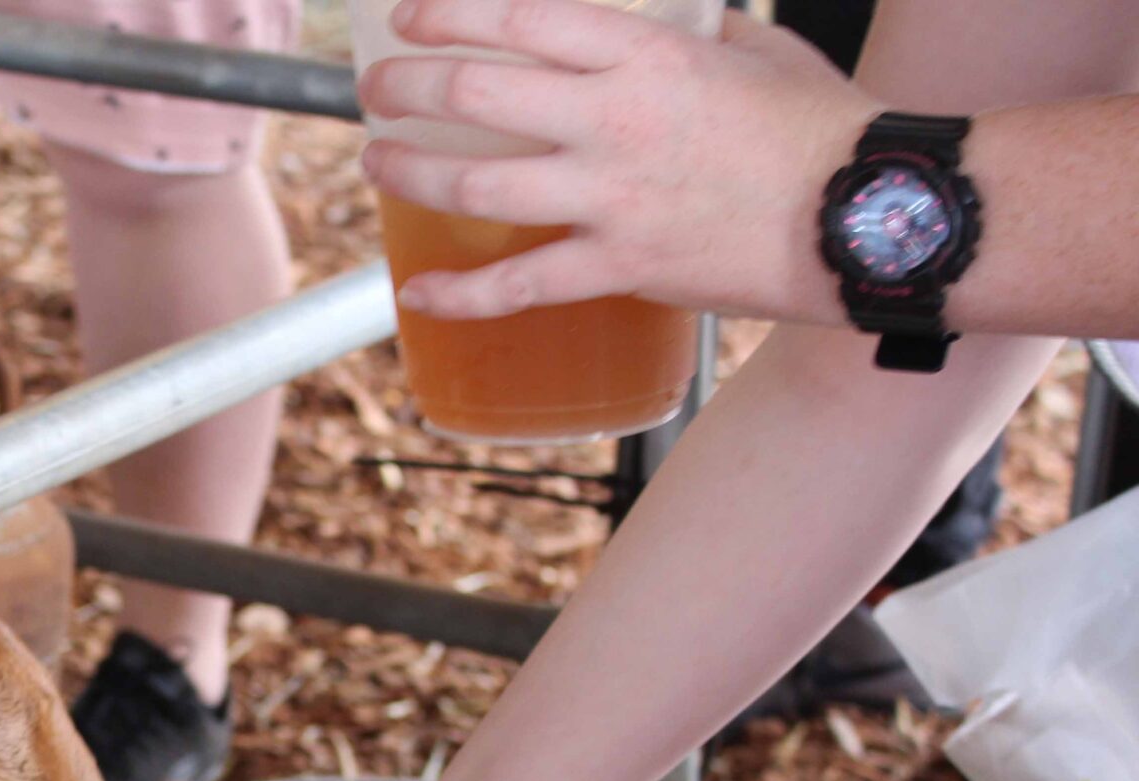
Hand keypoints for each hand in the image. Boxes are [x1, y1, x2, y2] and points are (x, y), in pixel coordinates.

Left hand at [356, 0, 872, 322]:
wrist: (864, 214)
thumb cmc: (821, 130)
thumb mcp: (758, 52)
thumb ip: (703, 37)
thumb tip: (682, 29)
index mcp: (646, 55)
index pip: (520, 18)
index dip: (448, 15)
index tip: (410, 19)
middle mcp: (615, 120)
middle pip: (475, 93)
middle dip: (407, 88)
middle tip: (376, 93)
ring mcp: (611, 198)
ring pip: (475, 183)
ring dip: (409, 173)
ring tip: (378, 166)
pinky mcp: (620, 268)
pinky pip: (518, 284)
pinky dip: (459, 292)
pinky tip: (417, 289)